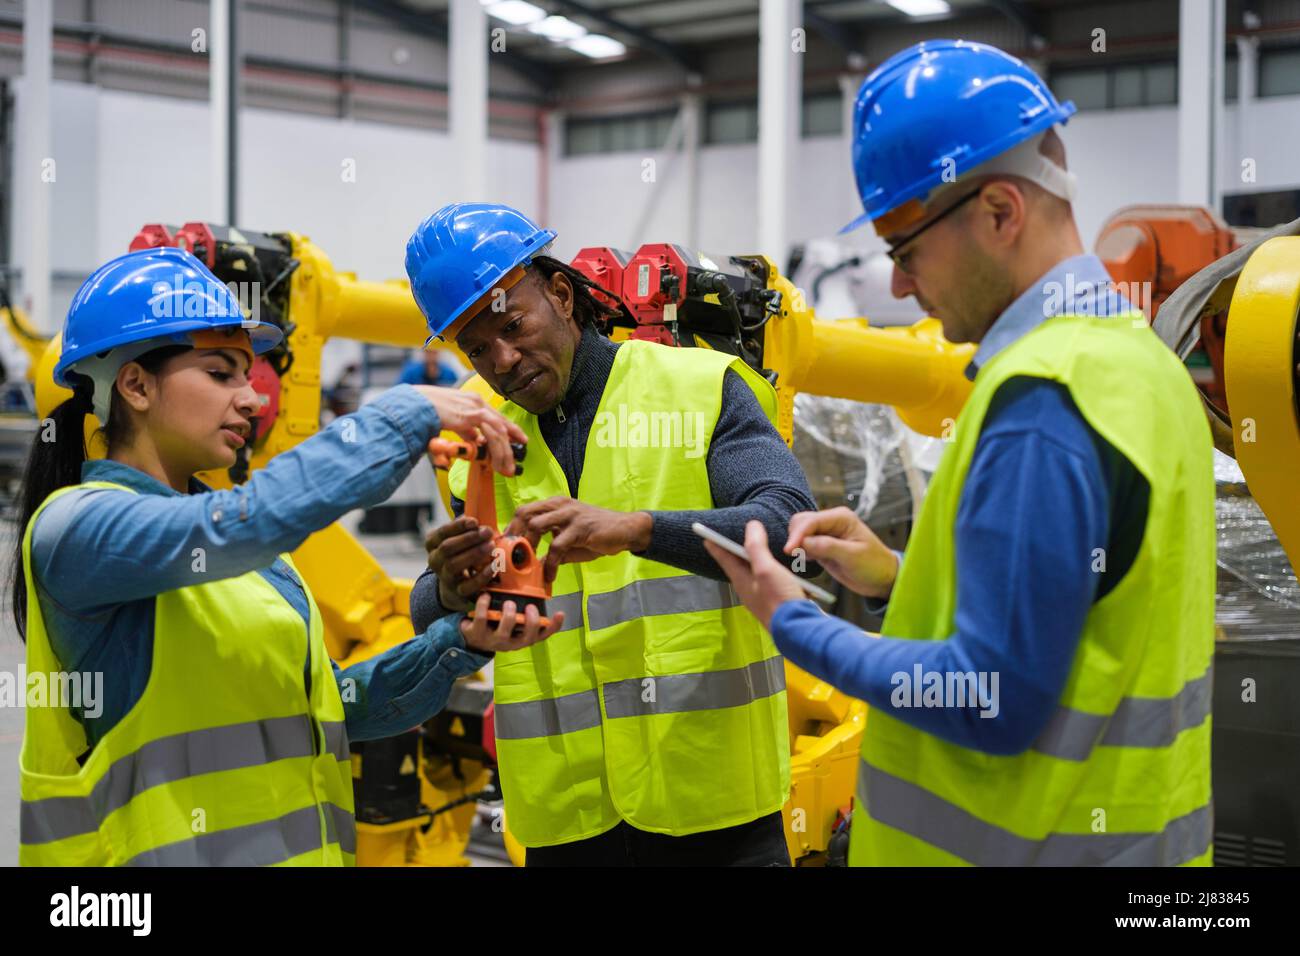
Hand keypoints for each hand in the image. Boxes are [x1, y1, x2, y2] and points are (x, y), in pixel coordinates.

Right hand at [411, 385, 525, 476]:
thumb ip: (464, 430)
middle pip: (501, 424)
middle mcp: (476, 401)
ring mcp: (475, 406)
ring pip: (499, 431)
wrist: (414, 405)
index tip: (518, 441)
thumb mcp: (450, 421)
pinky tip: (500, 459)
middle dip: (510, 444)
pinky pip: (492, 433)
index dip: (509, 430)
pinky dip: (498, 448)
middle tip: (513, 462)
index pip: (495, 417)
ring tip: (506, 468)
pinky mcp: (472, 415)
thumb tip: (474, 440)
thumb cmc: (426, 411)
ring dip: (505, 452)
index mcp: (471, 400)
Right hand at [426, 516, 497, 611]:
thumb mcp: (459, 539)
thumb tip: (481, 514)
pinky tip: (493, 566)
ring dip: (474, 553)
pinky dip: (482, 575)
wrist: (454, 586)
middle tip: (487, 532)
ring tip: (491, 545)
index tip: (474, 521)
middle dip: (468, 538)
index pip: (441, 533)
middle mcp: (435, 560)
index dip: (457, 526)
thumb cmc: (461, 555)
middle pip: (447, 547)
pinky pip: (468, 585)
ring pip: (454, 565)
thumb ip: (467, 527)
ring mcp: (445, 577)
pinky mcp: (458, 592)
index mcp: (433, 544)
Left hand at [459, 594, 564, 652]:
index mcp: (521, 638)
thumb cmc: (496, 625)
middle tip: (530, 607)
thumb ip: (523, 612)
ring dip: (509, 615)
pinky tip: (486, 596)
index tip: (560, 613)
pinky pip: (482, 619)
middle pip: (527, 638)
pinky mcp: (477, 634)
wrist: (469, 638)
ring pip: (504, 632)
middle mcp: (510, 643)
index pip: (542, 636)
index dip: (553, 626)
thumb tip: (536, 591)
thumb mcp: (512, 622)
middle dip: (532, 622)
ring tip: (509, 602)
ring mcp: (493, 640)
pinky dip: (484, 605)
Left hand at [503, 497, 651, 581]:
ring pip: (536, 525)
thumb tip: (533, 565)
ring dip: (528, 548)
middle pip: (524, 513)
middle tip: (511, 557)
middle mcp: (559, 505)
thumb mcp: (570, 540)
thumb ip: (552, 549)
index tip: (504, 548)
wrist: (626, 530)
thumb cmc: (597, 534)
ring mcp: (569, 514)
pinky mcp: (579, 528)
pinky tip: (549, 576)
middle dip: (514, 535)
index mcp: (555, 504)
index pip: (524, 510)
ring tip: (527, 565)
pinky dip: (549, 564)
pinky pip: (556, 546)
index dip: (511, 528)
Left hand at [703, 520, 807, 630]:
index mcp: (742, 582)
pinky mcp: (779, 600)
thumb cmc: (780, 600)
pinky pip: (773, 581)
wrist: (800, 629)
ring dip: (758, 560)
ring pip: (757, 573)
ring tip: (758, 549)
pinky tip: (783, 567)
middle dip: (736, 552)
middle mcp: (750, 590)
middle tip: (731, 538)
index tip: (706, 536)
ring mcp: (764, 596)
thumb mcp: (766, 569)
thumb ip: (757, 547)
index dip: (716, 545)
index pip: (725, 559)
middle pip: (740, 566)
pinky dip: (775, 570)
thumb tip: (751, 526)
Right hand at [784, 506, 897, 598]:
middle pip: (801, 522)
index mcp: (841, 518)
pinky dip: (800, 552)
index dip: (798, 534)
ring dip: (797, 545)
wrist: (882, 578)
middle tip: (796, 557)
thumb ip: (828, 547)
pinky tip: (807, 561)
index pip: (811, 521)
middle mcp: (831, 522)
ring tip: (804, 560)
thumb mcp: (853, 557)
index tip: (789, 550)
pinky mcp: (822, 546)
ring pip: (799, 533)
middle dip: (795, 538)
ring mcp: (826, 533)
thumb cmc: (874, 565)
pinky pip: (803, 544)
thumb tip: (804, 542)